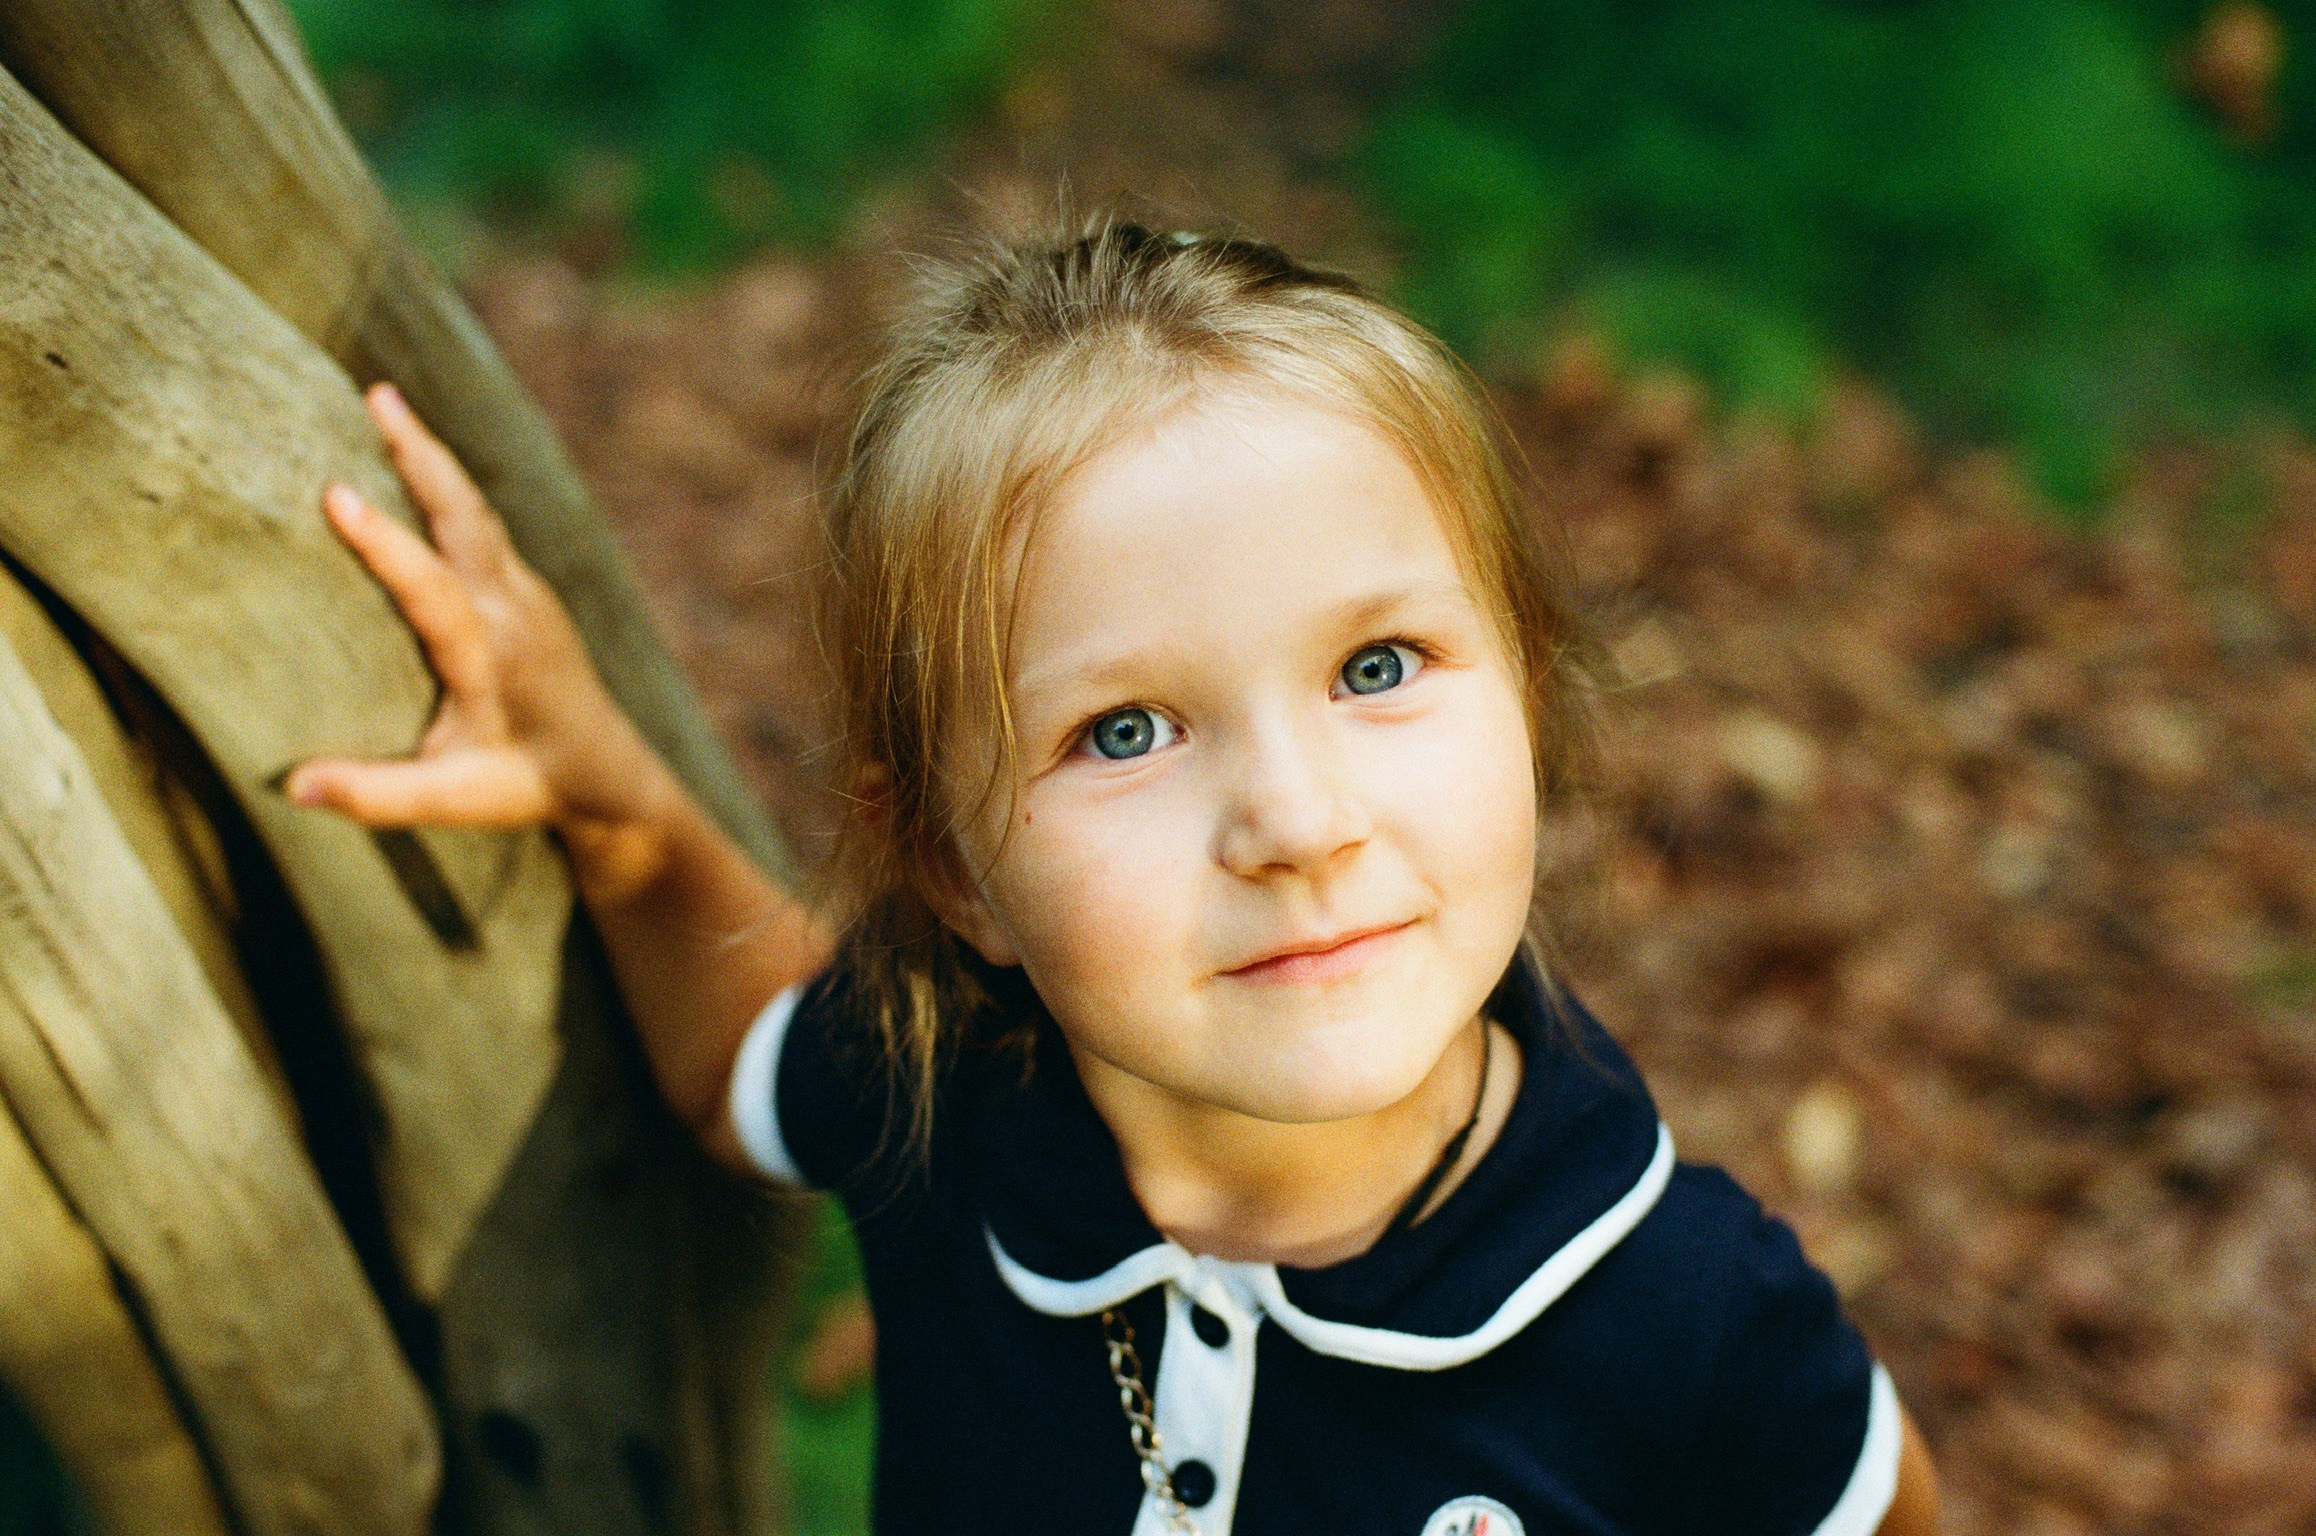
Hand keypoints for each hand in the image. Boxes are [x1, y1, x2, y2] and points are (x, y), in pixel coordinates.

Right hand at [286, 384, 669, 869]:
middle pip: (465, 517)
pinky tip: (411, 465)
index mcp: (492, 655)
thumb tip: (291, 787)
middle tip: (375, 395)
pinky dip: (444, 488)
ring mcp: (527, 593)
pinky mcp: (528, 590)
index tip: (336, 493)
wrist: (609, 772)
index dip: (385, 542)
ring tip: (382, 404)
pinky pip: (482, 526)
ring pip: (475, 512)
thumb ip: (376, 795)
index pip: (434, 588)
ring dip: (430, 458)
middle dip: (419, 454)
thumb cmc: (527, 786)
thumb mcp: (454, 800)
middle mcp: (514, 610)